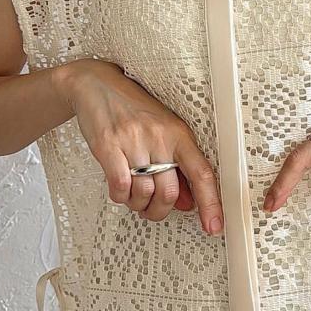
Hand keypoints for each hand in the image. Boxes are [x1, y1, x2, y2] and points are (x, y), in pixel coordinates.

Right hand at [54, 59, 223, 232]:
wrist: (96, 84)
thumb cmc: (134, 110)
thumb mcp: (163, 133)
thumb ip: (176, 168)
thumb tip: (187, 204)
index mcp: (179, 134)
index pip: (202, 173)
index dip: (211, 203)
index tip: (214, 226)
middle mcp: (159, 137)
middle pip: (169, 192)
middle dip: (160, 210)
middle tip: (152, 209)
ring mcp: (133, 140)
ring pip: (144, 193)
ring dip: (138, 205)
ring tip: (134, 197)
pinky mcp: (108, 144)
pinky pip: (120, 185)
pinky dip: (120, 196)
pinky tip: (120, 190)